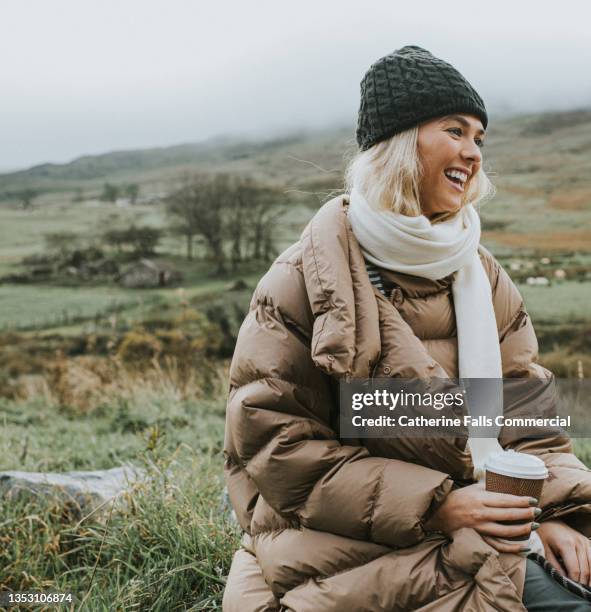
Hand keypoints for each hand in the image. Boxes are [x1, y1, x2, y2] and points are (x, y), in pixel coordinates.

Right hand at [424, 481, 539, 553]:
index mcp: (480, 499)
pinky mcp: (479, 539)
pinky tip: (525, 546)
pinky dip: (513, 548)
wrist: (440, 513)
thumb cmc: (458, 498)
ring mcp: (480, 528)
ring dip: (523, 529)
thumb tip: (505, 480)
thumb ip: (488, 485)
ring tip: (534, 525)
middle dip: (526, 513)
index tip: (533, 499)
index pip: (505, 500)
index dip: (521, 500)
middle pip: (508, 515)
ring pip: (506, 531)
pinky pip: (499, 546)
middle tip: (538, 511)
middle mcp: (481, 514)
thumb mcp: (472, 488)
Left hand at [537, 519, 590, 584]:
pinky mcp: (589, 542)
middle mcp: (579, 542)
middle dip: (583, 582)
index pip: (575, 570)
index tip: (571, 589)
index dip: (574, 582)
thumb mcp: (545, 550)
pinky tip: (590, 578)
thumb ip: (554, 565)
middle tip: (579, 592)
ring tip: (587, 588)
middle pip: (586, 569)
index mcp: (566, 544)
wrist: (550, 520)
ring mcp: (585, 541)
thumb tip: (564, 580)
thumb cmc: (545, 536)